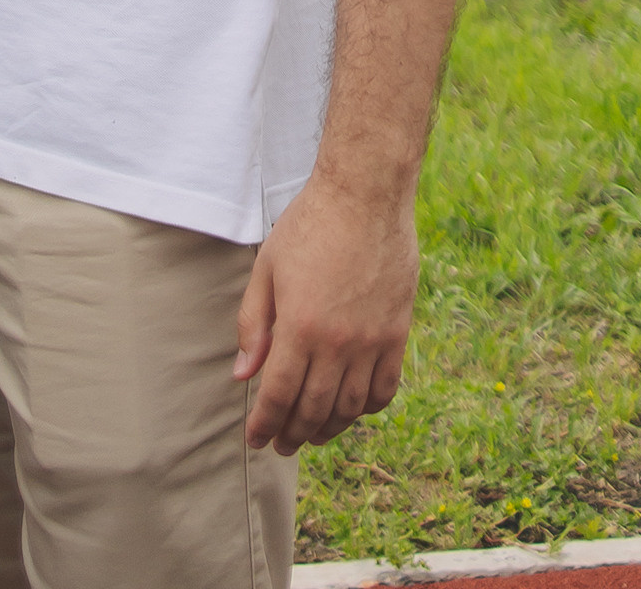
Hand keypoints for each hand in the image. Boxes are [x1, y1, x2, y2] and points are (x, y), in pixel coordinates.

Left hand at [235, 173, 417, 456]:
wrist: (365, 195)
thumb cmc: (309, 225)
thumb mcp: (267, 268)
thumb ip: (254, 323)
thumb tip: (243, 374)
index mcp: (299, 326)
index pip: (278, 395)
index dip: (265, 424)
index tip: (255, 439)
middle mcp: (337, 342)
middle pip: (313, 409)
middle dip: (293, 434)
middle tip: (280, 445)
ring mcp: (371, 341)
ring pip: (350, 407)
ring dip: (328, 428)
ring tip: (312, 434)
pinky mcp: (397, 334)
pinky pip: (385, 389)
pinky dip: (367, 408)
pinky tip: (352, 410)